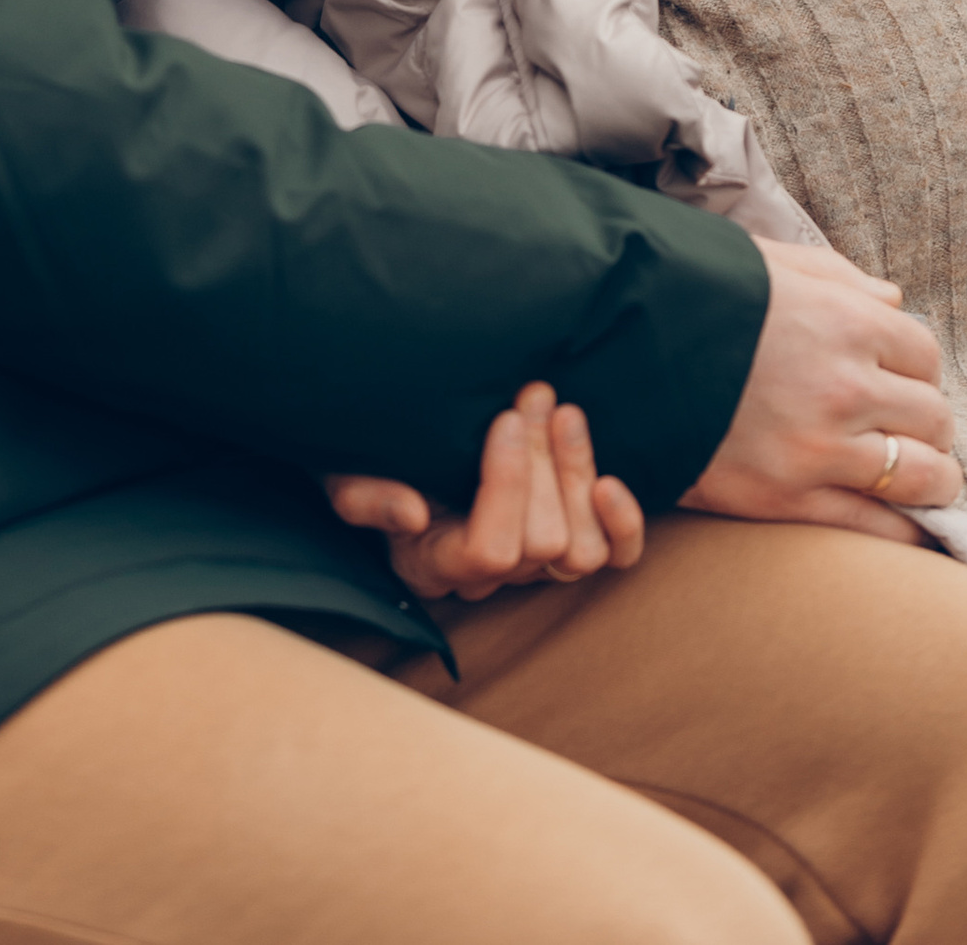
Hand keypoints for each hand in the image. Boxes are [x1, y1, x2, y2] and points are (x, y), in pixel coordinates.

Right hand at [325, 383, 646, 603]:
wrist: (394, 440)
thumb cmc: (364, 454)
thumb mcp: (343, 469)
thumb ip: (364, 496)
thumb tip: (412, 513)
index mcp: (433, 562)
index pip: (489, 550)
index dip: (506, 485)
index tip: (501, 417)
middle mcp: (488, 574)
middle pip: (543, 543)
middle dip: (542, 459)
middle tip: (532, 392)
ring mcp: (533, 561)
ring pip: (582, 551)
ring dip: (578, 472)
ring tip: (561, 410)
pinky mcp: (570, 537)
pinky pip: (614, 557)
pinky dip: (624, 523)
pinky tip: (610, 479)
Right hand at [682, 238, 960, 544]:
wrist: (615, 347)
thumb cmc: (694, 296)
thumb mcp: (766, 263)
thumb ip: (837, 277)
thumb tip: (894, 301)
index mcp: (843, 321)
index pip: (925, 355)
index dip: (916, 369)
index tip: (899, 379)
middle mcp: (843, 386)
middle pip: (933, 417)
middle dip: (926, 423)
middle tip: (905, 429)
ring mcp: (818, 448)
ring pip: (924, 476)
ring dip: (931, 478)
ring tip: (916, 477)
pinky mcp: (787, 500)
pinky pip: (876, 529)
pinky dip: (905, 531)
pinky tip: (906, 524)